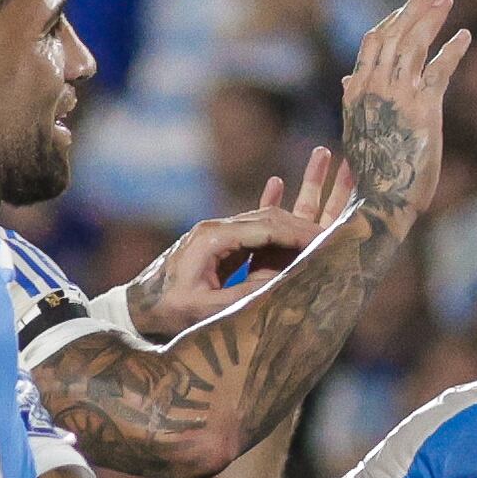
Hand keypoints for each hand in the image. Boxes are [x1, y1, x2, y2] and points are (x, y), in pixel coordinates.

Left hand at [138, 152, 351, 335]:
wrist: (135, 308)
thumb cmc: (166, 312)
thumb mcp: (205, 310)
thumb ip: (244, 296)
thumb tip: (284, 284)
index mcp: (213, 238)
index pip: (268, 228)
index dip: (302, 234)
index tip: (331, 241)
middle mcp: (216, 228)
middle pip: (271, 216)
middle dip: (307, 215)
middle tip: (341, 214)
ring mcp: (216, 233)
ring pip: (265, 217)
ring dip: (294, 203)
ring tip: (323, 165)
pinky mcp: (216, 243)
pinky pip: (250, 225)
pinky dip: (269, 208)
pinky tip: (278, 182)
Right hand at [334, 0, 474, 224]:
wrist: (380, 200)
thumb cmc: (371, 170)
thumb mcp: (357, 129)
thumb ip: (355, 99)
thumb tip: (348, 77)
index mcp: (357, 91)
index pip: (374, 42)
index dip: (394, 18)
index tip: (411, 3)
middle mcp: (375, 88)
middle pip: (396, 33)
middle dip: (415, 5)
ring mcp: (398, 96)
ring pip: (414, 44)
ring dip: (432, 18)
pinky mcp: (423, 109)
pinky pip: (439, 71)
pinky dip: (453, 51)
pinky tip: (465, 36)